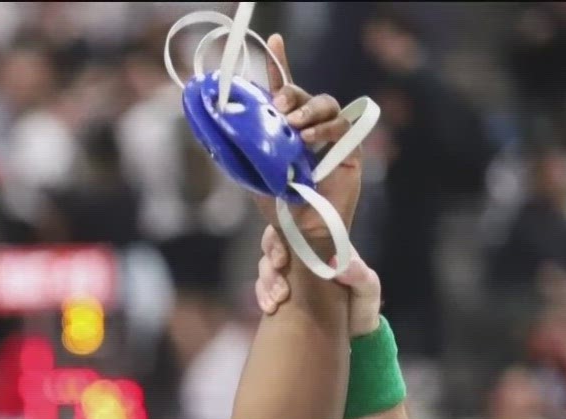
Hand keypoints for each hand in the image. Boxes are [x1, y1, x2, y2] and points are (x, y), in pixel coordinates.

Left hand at [253, 34, 362, 245]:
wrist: (299, 230)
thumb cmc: (278, 202)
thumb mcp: (252, 170)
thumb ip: (243, 145)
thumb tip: (217, 124)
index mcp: (285, 126)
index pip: (284, 88)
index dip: (281, 63)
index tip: (274, 40)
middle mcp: (308, 126)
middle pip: (303, 93)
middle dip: (290, 94)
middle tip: (277, 106)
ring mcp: (330, 135)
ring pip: (325, 103)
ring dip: (308, 112)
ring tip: (294, 129)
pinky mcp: (349, 148)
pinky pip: (342, 124)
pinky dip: (325, 129)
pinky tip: (310, 140)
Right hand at [255, 225, 382, 334]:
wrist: (355, 337)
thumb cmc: (363, 306)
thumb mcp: (369, 289)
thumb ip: (360, 274)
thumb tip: (338, 262)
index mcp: (322, 245)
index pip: (296, 228)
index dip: (282, 236)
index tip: (282, 257)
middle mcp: (302, 255)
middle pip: (273, 244)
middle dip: (270, 260)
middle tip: (279, 278)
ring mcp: (289, 274)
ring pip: (265, 266)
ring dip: (266, 281)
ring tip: (277, 300)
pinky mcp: (280, 294)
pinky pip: (262, 289)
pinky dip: (262, 296)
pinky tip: (269, 308)